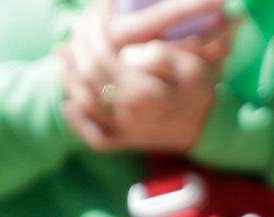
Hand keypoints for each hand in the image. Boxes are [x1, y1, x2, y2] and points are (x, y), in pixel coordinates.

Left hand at [59, 0, 232, 152]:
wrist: (208, 126)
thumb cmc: (199, 90)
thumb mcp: (191, 67)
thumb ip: (160, 56)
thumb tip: (129, 53)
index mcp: (144, 93)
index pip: (103, 58)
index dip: (94, 35)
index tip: (94, 18)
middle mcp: (130, 114)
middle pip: (89, 77)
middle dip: (78, 50)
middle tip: (75, 31)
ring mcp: (126, 131)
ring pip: (85, 103)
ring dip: (70, 78)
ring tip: (65, 56)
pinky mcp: (125, 142)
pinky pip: (95, 137)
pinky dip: (79, 122)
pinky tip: (70, 104)